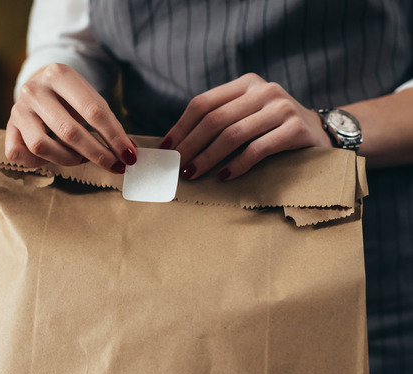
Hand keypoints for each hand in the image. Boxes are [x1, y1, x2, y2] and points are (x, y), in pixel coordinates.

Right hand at [6, 63, 136, 172]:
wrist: (38, 85)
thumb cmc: (71, 97)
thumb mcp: (89, 97)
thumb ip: (106, 120)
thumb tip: (127, 151)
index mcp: (59, 74)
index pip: (93, 111)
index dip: (114, 137)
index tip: (129, 155)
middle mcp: (34, 89)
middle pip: (70, 131)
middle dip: (97, 153)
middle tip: (114, 165)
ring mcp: (18, 110)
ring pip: (43, 146)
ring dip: (69, 159)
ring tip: (82, 158)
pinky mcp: (8, 128)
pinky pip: (20, 154)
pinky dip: (38, 162)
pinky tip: (52, 157)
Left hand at [163, 73, 331, 180]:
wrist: (320, 133)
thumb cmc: (272, 128)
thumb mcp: (247, 114)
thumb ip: (220, 120)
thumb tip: (176, 145)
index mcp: (246, 84)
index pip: (203, 103)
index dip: (182, 127)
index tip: (167, 148)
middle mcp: (264, 90)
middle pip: (215, 119)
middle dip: (191, 145)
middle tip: (177, 166)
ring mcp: (281, 108)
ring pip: (233, 134)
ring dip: (208, 157)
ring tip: (193, 174)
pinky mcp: (295, 129)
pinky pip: (257, 149)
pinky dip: (236, 165)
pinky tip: (223, 177)